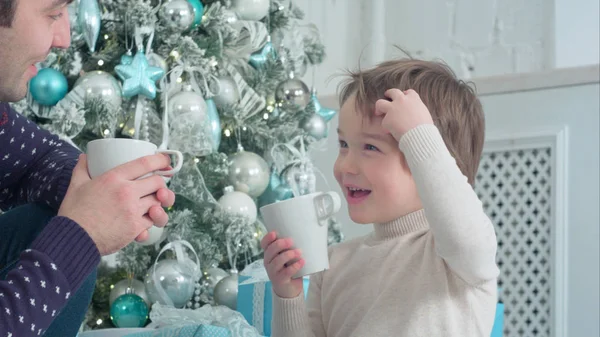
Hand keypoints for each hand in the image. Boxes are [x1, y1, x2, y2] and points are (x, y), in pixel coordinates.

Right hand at [58, 154, 174, 254]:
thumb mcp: (76, 186)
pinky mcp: (136, 228)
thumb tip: (84, 157)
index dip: (160, 160)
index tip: (165, 161)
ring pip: (159, 202)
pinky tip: (144, 220)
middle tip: (156, 187)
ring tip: (152, 204)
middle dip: (160, 184)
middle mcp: (127, 192)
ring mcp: (133, 210)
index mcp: (114, 178)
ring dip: (158, 203)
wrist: (73, 239)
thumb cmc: (74, 213)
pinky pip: (152, 221)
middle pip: (158, 182)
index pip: (145, 164)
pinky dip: (150, 220)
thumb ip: (82, 169)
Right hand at [261, 232, 304, 298]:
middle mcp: (268, 263)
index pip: (264, 245)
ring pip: (277, 261)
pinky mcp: (280, 280)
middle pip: (270, 251)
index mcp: (269, 255)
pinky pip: (286, 272)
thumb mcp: (286, 258)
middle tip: (291, 241)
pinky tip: (302, 262)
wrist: (289, 291)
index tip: (274, 233)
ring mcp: (273, 272)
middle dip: (280, 244)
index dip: (267, 238)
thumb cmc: (288, 270)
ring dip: (289, 255)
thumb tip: (300, 235)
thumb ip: (288, 249)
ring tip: (299, 252)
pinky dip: (295, 266)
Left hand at [375, 89, 433, 140]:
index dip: (405, 95)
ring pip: (380, 103)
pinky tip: (391, 132)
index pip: (408, 92)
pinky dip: (387, 127)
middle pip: (392, 92)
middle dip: (389, 94)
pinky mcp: (387, 119)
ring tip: (378, 112)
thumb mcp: (424, 114)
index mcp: (413, 99)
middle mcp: (401, 100)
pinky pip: (384, 122)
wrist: (420, 136)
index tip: (403, 98)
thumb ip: (417, 109)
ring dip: (379, 107)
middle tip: (386, 97)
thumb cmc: (425, 129)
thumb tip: (414, 113)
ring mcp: (393, 109)